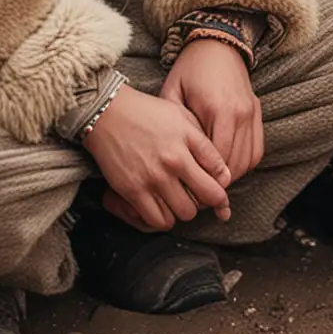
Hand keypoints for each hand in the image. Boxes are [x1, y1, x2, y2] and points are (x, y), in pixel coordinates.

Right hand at [79, 85, 231, 231]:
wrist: (109, 113)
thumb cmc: (148, 112)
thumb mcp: (183, 118)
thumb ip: (204, 144)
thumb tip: (223, 173)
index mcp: (187, 144)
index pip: (217, 179)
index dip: (222, 193)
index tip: (220, 195)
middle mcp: (171, 164)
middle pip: (202, 201)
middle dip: (205, 202)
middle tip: (198, 197)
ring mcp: (151, 180)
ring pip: (182, 215)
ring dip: (184, 211)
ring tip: (180, 200)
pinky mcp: (132, 192)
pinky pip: (157, 220)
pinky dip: (164, 219)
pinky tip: (163, 207)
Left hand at [161, 38, 264, 183]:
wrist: (217, 42)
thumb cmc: (190, 69)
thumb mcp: (172, 93)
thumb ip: (175, 126)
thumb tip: (176, 160)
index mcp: (217, 109)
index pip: (217, 160)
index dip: (205, 180)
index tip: (190, 190)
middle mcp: (240, 112)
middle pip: (234, 164)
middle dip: (218, 183)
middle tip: (199, 193)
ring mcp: (252, 112)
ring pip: (248, 160)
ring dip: (232, 175)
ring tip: (213, 182)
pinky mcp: (257, 111)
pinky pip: (257, 149)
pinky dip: (245, 163)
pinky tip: (229, 166)